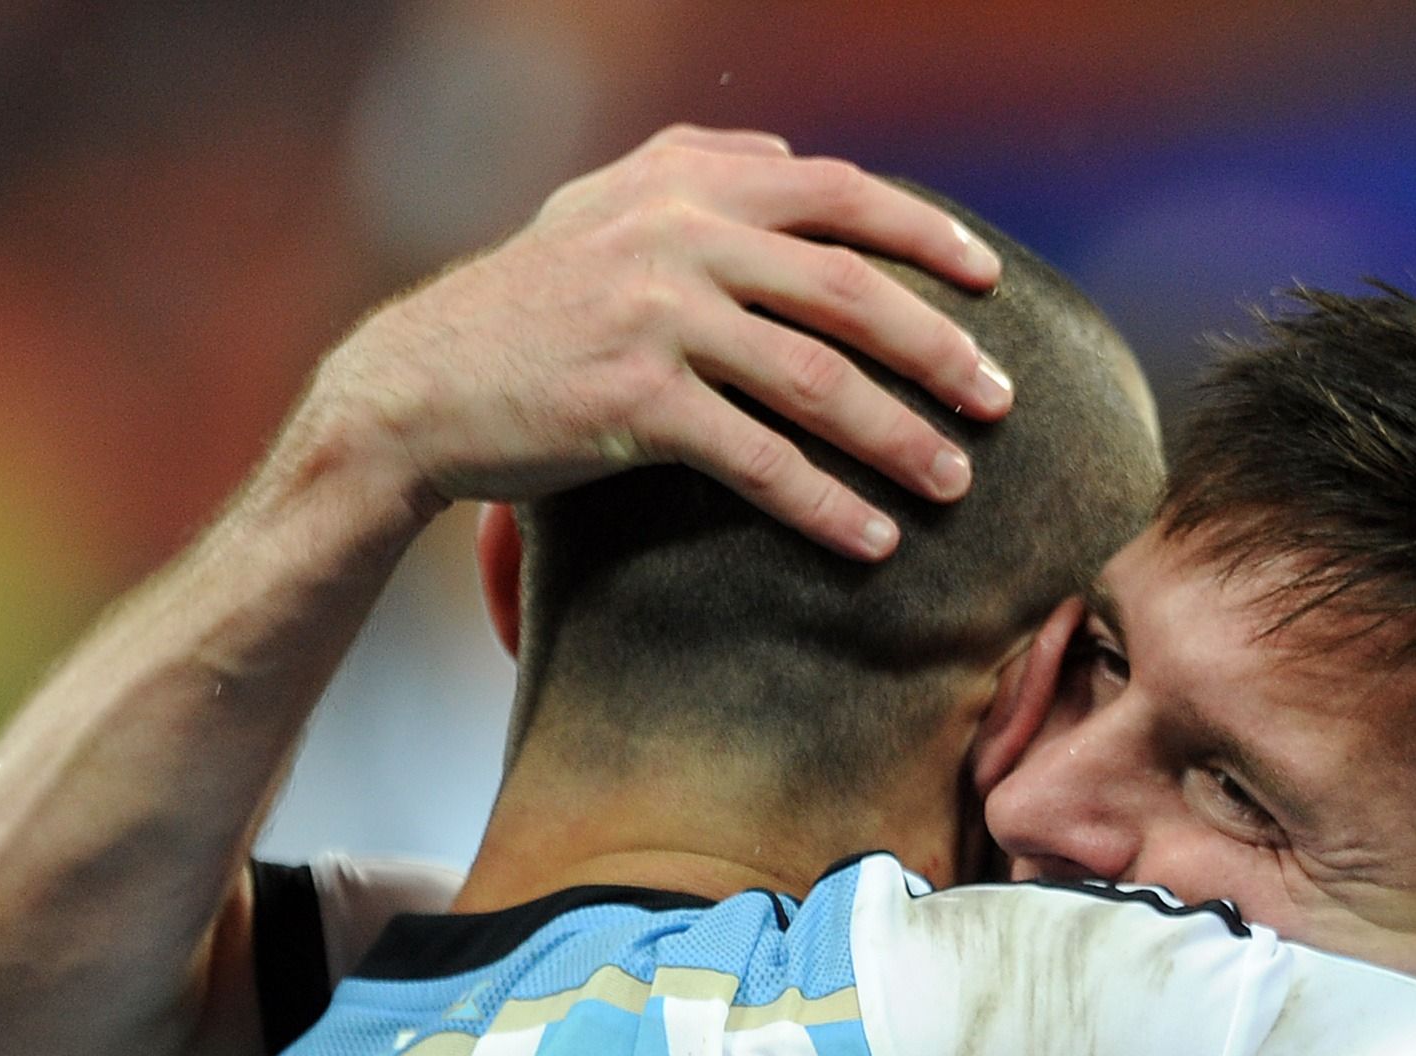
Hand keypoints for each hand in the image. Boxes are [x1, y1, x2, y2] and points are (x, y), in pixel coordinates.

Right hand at [319, 123, 1014, 558]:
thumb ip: (695, 172)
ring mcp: (656, 319)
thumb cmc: (520, 305)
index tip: (989, 281)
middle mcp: (678, 238)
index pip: (835, 193)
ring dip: (899, 437)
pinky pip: (758, 459)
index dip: (924, 234)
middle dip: (939, 348)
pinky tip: (872, 538)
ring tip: (953, 483)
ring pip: (817, 379)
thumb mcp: (598, 208)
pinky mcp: (635, 404)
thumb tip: (786, 158)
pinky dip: (825, 504)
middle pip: (850, 289)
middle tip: (1000, 401)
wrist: (415, 386)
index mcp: (683, 184)